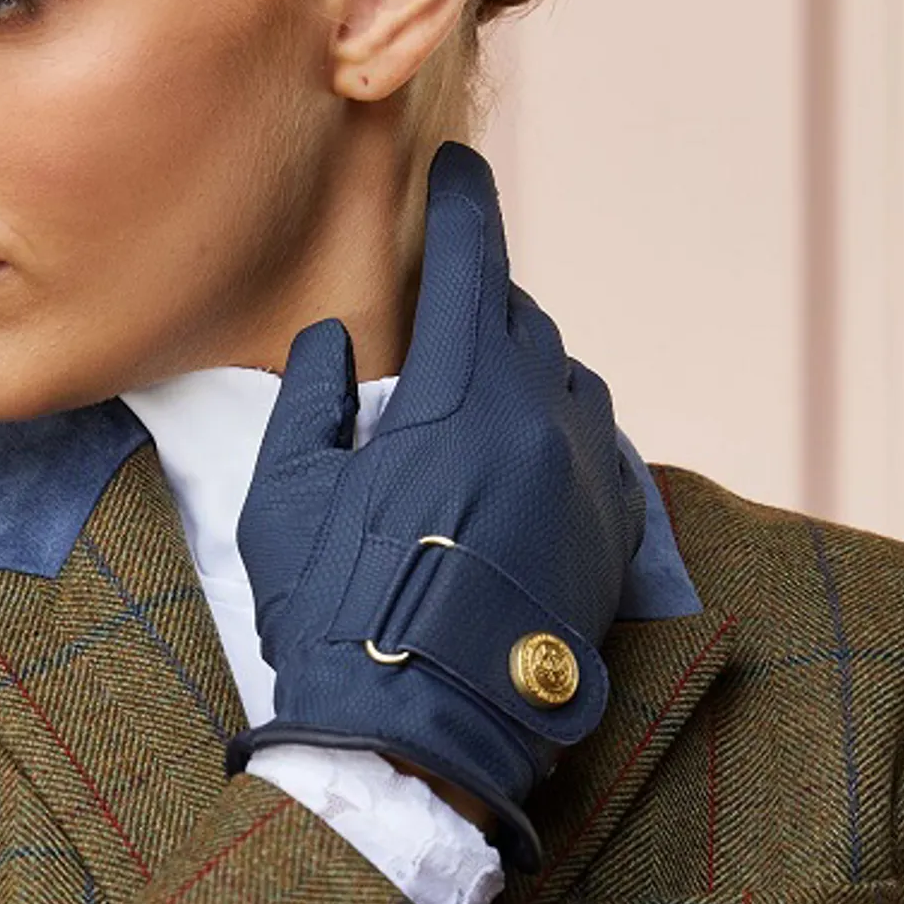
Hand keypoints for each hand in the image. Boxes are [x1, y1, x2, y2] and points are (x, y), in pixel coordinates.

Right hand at [225, 141, 645, 867]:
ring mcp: (589, 483)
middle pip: (525, 324)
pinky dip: (563, 445)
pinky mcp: (615, 543)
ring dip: (528, 380)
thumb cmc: (337, 614)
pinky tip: (523, 474)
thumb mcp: (288, 498)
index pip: (475, 262)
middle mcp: (543, 423)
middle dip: (483, 312)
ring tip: (478, 413)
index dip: (465, 205)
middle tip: (441, 328)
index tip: (458, 170)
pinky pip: (601, 459)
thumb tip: (333, 345)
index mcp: (461, 396)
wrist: (421, 733)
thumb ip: (312, 402)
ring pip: (571, 387)